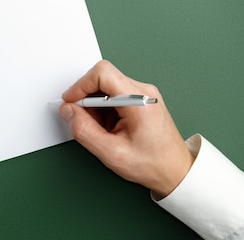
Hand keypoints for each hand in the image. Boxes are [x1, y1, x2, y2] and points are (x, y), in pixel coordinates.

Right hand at [59, 60, 193, 197]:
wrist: (175, 171)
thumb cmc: (152, 163)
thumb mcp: (112, 153)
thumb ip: (84, 131)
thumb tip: (68, 111)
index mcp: (139, 100)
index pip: (102, 73)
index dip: (80, 85)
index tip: (70, 101)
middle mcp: (143, 91)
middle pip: (102, 78)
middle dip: (86, 99)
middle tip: (84, 121)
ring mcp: (142, 94)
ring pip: (106, 87)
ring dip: (95, 106)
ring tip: (102, 130)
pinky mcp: (140, 99)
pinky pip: (113, 95)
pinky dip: (103, 109)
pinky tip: (109, 128)